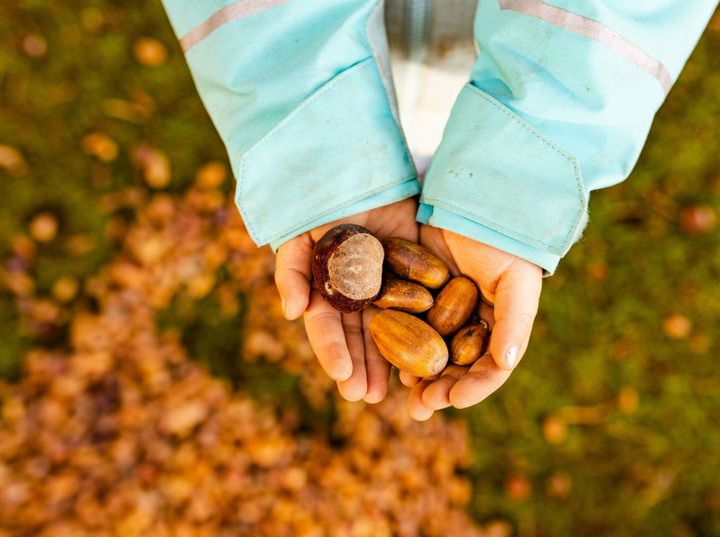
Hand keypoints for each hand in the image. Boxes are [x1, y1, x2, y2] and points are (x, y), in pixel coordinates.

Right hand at [275, 199, 418, 403]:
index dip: (334, 354)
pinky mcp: (416, 273)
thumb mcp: (298, 237)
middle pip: (360, 338)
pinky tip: (429, 353)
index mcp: (329, 291)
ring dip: (390, 360)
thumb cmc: (321, 206)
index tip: (342, 379)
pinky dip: (423, 330)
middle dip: (362, 368)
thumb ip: (291, 273)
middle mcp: (358, 295)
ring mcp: (388, 286)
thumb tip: (293, 314)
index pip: (329, 330)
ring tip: (395, 389)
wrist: (358, 173)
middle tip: (366, 397)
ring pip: (391, 329)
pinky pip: (420, 305)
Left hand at [401, 226, 542, 419]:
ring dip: (413, 376)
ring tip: (400, 392)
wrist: (478, 202)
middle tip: (419, 409)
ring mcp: (439, 312)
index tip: (452, 401)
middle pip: (453, 368)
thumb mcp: (517, 281)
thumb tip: (506, 363)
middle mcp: (467, 326)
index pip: (488, 370)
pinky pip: (403, 323)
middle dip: (437, 391)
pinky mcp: (412, 294)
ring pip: (425, 352)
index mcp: (496, 329)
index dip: (472, 388)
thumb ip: (515, 322)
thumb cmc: (507, 245)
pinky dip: (394, 343)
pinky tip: (382, 357)